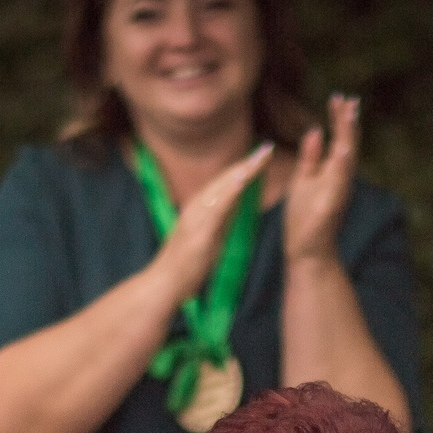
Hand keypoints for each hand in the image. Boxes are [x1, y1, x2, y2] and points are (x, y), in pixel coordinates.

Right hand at [146, 142, 274, 303]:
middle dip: (248, 164)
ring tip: (259, 158)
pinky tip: (242, 179)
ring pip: (221, 188)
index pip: (226, 184)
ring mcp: (195, 217)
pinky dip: (229, 191)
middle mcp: (196, 208)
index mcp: (200, 209)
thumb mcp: (211, 238)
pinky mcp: (197, 230)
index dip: (244, 170)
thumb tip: (236, 203)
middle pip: (225, 180)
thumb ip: (222, 219)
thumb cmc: (186, 266)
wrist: (164, 283)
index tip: (263, 158)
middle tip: (268, 149)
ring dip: (241, 171)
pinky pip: (217, 206)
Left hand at [282, 93, 359, 263]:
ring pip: (347, 158)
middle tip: (349, 98)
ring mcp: (339, 191)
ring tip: (350, 112)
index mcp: (333, 172)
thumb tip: (314, 129)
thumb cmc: (304, 219)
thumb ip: (310, 157)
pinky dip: (342, 162)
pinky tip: (343, 146)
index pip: (339, 139)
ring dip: (349, 136)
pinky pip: (339, 181)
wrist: (307, 252)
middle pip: (348, 144)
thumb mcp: (303, 180)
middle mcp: (340, 179)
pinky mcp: (332, 204)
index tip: (338, 98)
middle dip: (348, 121)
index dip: (339, 119)